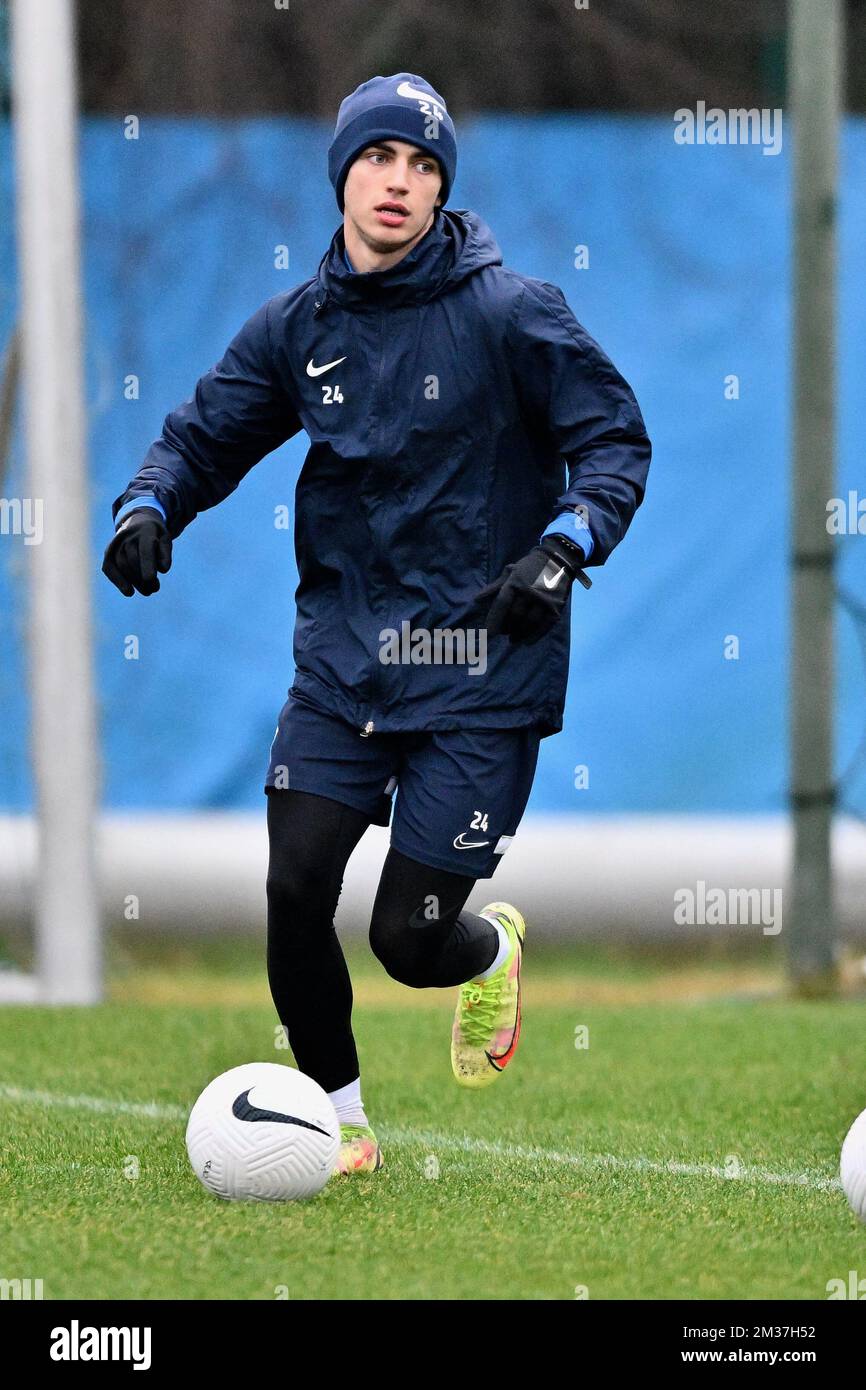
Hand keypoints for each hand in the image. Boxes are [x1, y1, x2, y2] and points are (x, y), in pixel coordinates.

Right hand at [102, 509, 171, 596]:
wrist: (136, 521)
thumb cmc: (155, 535)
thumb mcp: (165, 539)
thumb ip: (165, 553)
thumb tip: (163, 569)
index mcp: (145, 531)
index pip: (145, 549)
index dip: (147, 565)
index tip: (150, 579)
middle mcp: (128, 536)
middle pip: (133, 560)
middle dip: (144, 578)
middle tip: (155, 589)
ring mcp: (116, 543)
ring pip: (122, 566)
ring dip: (135, 582)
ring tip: (148, 591)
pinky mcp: (108, 552)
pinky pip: (109, 568)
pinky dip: (117, 581)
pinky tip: (128, 592)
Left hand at [469, 535, 589, 645]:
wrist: (558, 559)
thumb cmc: (530, 567)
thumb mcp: (511, 571)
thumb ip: (494, 586)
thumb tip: (477, 600)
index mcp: (516, 582)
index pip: (502, 604)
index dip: (494, 620)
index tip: (488, 634)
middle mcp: (530, 591)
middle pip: (515, 615)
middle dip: (506, 627)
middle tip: (503, 633)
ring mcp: (544, 600)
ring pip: (529, 623)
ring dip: (519, 634)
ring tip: (513, 639)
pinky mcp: (556, 607)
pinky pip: (544, 626)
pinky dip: (535, 636)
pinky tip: (526, 642)